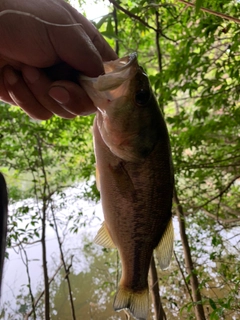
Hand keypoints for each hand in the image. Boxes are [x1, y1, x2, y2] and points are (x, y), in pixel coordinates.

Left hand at [0, 0, 116, 118]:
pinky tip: (11, 76)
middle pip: (87, 102)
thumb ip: (90, 56)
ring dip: (42, 93)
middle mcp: (72, 69)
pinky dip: (25, 98)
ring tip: (25, 69)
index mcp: (85, 49)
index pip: (108, 76)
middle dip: (69, 97)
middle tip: (55, 85)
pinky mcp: (33, 97)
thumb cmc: (20, 19)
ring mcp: (52, 85)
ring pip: (64, 111)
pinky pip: (41, 113)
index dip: (103, 89)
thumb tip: (103, 82)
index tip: (91, 90)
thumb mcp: (63, 31)